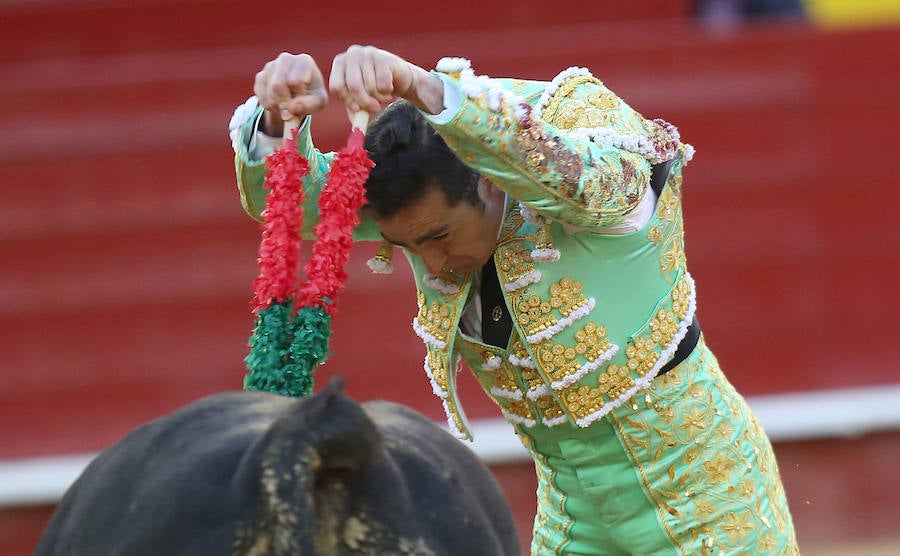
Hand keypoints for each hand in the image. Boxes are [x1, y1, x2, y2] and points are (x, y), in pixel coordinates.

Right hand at [254, 52, 327, 136]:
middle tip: (291, 111)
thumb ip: (310, 104)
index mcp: (303, 61)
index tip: (302, 100)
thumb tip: (292, 107)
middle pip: (277, 85)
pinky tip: (278, 103)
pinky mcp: (260, 76)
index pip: (295, 81)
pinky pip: (261, 96)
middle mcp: (286, 59)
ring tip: (287, 106)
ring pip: (268, 93)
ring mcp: (270, 66)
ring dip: (277, 106)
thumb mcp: (319, 101)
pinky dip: (269, 106)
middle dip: (283, 103)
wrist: (299, 93)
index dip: (297, 96)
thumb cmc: (312, 94)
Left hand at [329, 45, 443, 117]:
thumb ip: (354, 108)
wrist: (401, 77)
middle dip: (365, 102)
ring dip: (378, 97)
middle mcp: (352, 54)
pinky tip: (389, 86)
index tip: (357, 108)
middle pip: (353, 86)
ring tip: (382, 93)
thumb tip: (355, 125)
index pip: (337, 86)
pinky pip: (383, 84)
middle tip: (374, 109)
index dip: (347, 101)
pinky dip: (387, 91)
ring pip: (370, 87)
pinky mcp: (383, 58)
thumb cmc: (376, 87)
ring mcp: (368, 53)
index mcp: (340, 62)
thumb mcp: (361, 98)